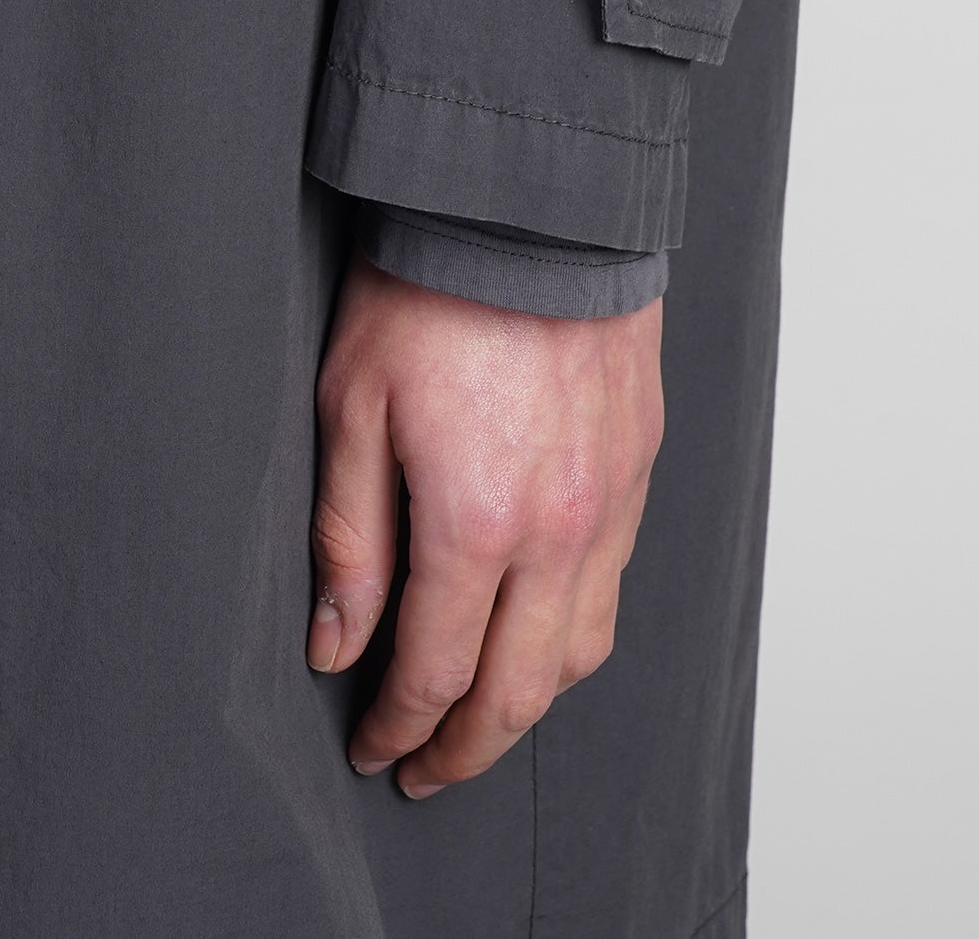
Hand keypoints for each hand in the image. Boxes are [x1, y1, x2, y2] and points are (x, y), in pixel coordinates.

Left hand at [306, 250, 663, 797]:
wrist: (530, 206)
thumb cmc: (428, 291)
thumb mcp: (352, 406)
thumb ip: (350, 538)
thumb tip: (338, 646)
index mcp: (479, 523)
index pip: (438, 672)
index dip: (399, 726)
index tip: (373, 748)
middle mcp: (561, 530)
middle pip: (521, 688)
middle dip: (468, 747)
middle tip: (425, 772)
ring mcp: (612, 499)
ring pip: (582, 648)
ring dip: (530, 701)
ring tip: (482, 715)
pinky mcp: (640, 462)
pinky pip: (615, 582)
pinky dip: (574, 630)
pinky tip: (539, 624)